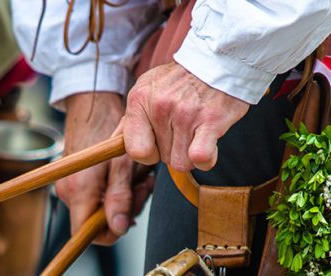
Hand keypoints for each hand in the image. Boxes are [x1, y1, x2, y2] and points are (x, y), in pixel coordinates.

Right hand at [56, 92, 135, 244]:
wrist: (92, 103)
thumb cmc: (108, 127)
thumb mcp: (122, 164)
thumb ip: (120, 198)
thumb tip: (119, 228)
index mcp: (78, 191)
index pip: (87, 234)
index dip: (111, 232)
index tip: (131, 216)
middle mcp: (67, 193)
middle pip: (95, 224)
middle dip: (122, 212)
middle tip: (142, 189)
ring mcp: (68, 188)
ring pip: (98, 212)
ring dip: (122, 200)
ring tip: (139, 178)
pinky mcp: (73, 182)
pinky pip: (95, 199)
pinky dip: (114, 193)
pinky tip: (128, 177)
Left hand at [123, 61, 249, 171]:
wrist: (218, 57)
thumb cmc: (180, 80)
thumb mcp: (147, 89)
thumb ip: (129, 120)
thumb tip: (112, 143)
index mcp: (139, 100)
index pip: (135, 151)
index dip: (148, 154)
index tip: (157, 144)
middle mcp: (160, 106)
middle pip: (163, 158)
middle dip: (174, 149)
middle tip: (184, 126)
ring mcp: (186, 113)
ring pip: (182, 162)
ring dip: (190, 152)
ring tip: (197, 129)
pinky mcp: (211, 120)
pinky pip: (200, 158)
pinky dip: (205, 159)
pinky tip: (209, 145)